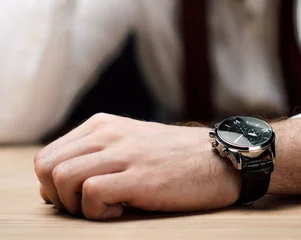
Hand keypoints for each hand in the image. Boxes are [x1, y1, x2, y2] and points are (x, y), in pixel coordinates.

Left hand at [34, 113, 240, 219]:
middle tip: (87, 207)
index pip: (46, 156)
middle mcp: (107, 132)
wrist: (218, 158)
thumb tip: (52, 188)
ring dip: (76, 205)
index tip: (78, 198)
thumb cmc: (171, 158)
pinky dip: (98, 212)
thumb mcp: (128, 144)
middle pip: (46, 168)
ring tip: (107, 206)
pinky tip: (123, 208)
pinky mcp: (139, 175)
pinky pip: (91, 193)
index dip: (52, 186)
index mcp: (101, 124)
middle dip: (58, 197)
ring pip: (62, 179)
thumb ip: (93, 157)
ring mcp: (122, 152)